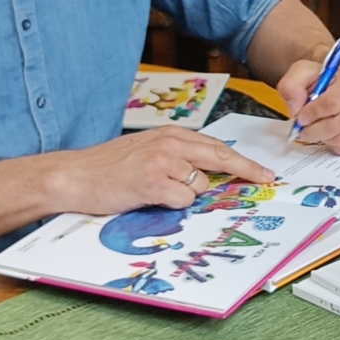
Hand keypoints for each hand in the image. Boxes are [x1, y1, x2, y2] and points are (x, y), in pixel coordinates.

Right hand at [44, 128, 272, 216]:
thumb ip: (177, 158)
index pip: (216, 147)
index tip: (263, 173)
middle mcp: (170, 143)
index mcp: (171, 134)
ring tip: (157, 192)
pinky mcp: (153, 181)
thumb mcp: (147, 152)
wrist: (74, 175)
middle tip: (265, 180)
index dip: (242, 162)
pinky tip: (149, 198)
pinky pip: (182, 200)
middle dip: (246, 171)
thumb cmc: (108, 168)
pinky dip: (172, 205)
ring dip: (188, 195)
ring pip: (200, 185)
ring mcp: (162, 161)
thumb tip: (207, 176)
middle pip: (220, 158)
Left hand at [277, 52, 339, 152]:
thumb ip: (292, 85)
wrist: (337, 79)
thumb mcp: (301, 72)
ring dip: (325, 139)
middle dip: (316, 131)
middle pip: (339, 124)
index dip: (313, 114)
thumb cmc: (321, 77)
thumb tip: (296, 108)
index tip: (301, 118)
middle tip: (304, 130)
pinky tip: (331, 136)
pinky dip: (338, 146)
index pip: (332, 103)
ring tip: (318, 131)